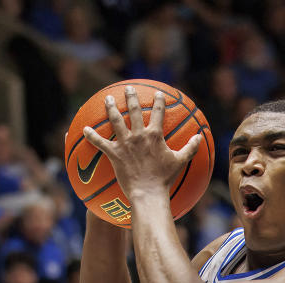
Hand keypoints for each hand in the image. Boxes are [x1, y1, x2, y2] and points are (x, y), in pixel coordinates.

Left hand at [81, 86, 201, 198]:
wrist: (148, 193)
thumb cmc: (165, 179)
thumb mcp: (181, 162)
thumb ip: (190, 148)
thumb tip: (200, 137)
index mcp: (155, 135)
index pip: (158, 113)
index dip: (159, 101)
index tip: (158, 93)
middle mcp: (139, 135)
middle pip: (134, 111)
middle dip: (131, 97)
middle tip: (128, 88)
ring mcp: (125, 144)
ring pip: (116, 121)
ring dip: (111, 108)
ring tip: (108, 98)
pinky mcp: (114, 154)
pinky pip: (100, 143)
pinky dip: (92, 136)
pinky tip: (84, 129)